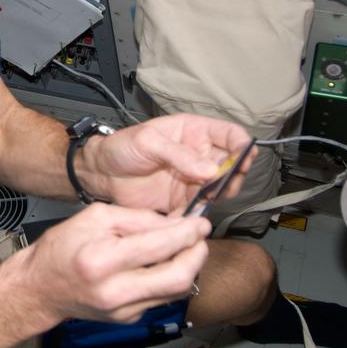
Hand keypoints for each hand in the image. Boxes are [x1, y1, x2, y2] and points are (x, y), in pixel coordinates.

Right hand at [12, 203, 211, 324]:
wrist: (40, 289)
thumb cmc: (61, 248)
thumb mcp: (94, 217)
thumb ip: (137, 219)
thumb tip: (175, 224)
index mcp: (102, 260)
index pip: (160, 246)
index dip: (188, 233)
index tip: (200, 223)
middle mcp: (115, 291)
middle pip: (178, 278)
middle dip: (197, 255)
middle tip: (200, 239)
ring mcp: (123, 310)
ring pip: (176, 292)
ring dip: (190, 268)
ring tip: (187, 249)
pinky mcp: (128, 319)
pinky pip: (162, 298)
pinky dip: (171, 279)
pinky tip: (166, 264)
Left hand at [79, 114, 254, 212]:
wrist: (101, 174)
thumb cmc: (121, 147)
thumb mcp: (148, 142)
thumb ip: (178, 154)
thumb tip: (210, 169)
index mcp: (194, 132)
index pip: (230, 134)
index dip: (242, 145)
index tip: (245, 158)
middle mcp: (199, 155)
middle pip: (232, 165)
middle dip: (233, 176)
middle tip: (222, 184)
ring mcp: (192, 179)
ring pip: (220, 190)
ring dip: (218, 197)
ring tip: (205, 199)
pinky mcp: (183, 200)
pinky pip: (199, 209)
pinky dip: (198, 214)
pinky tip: (187, 215)